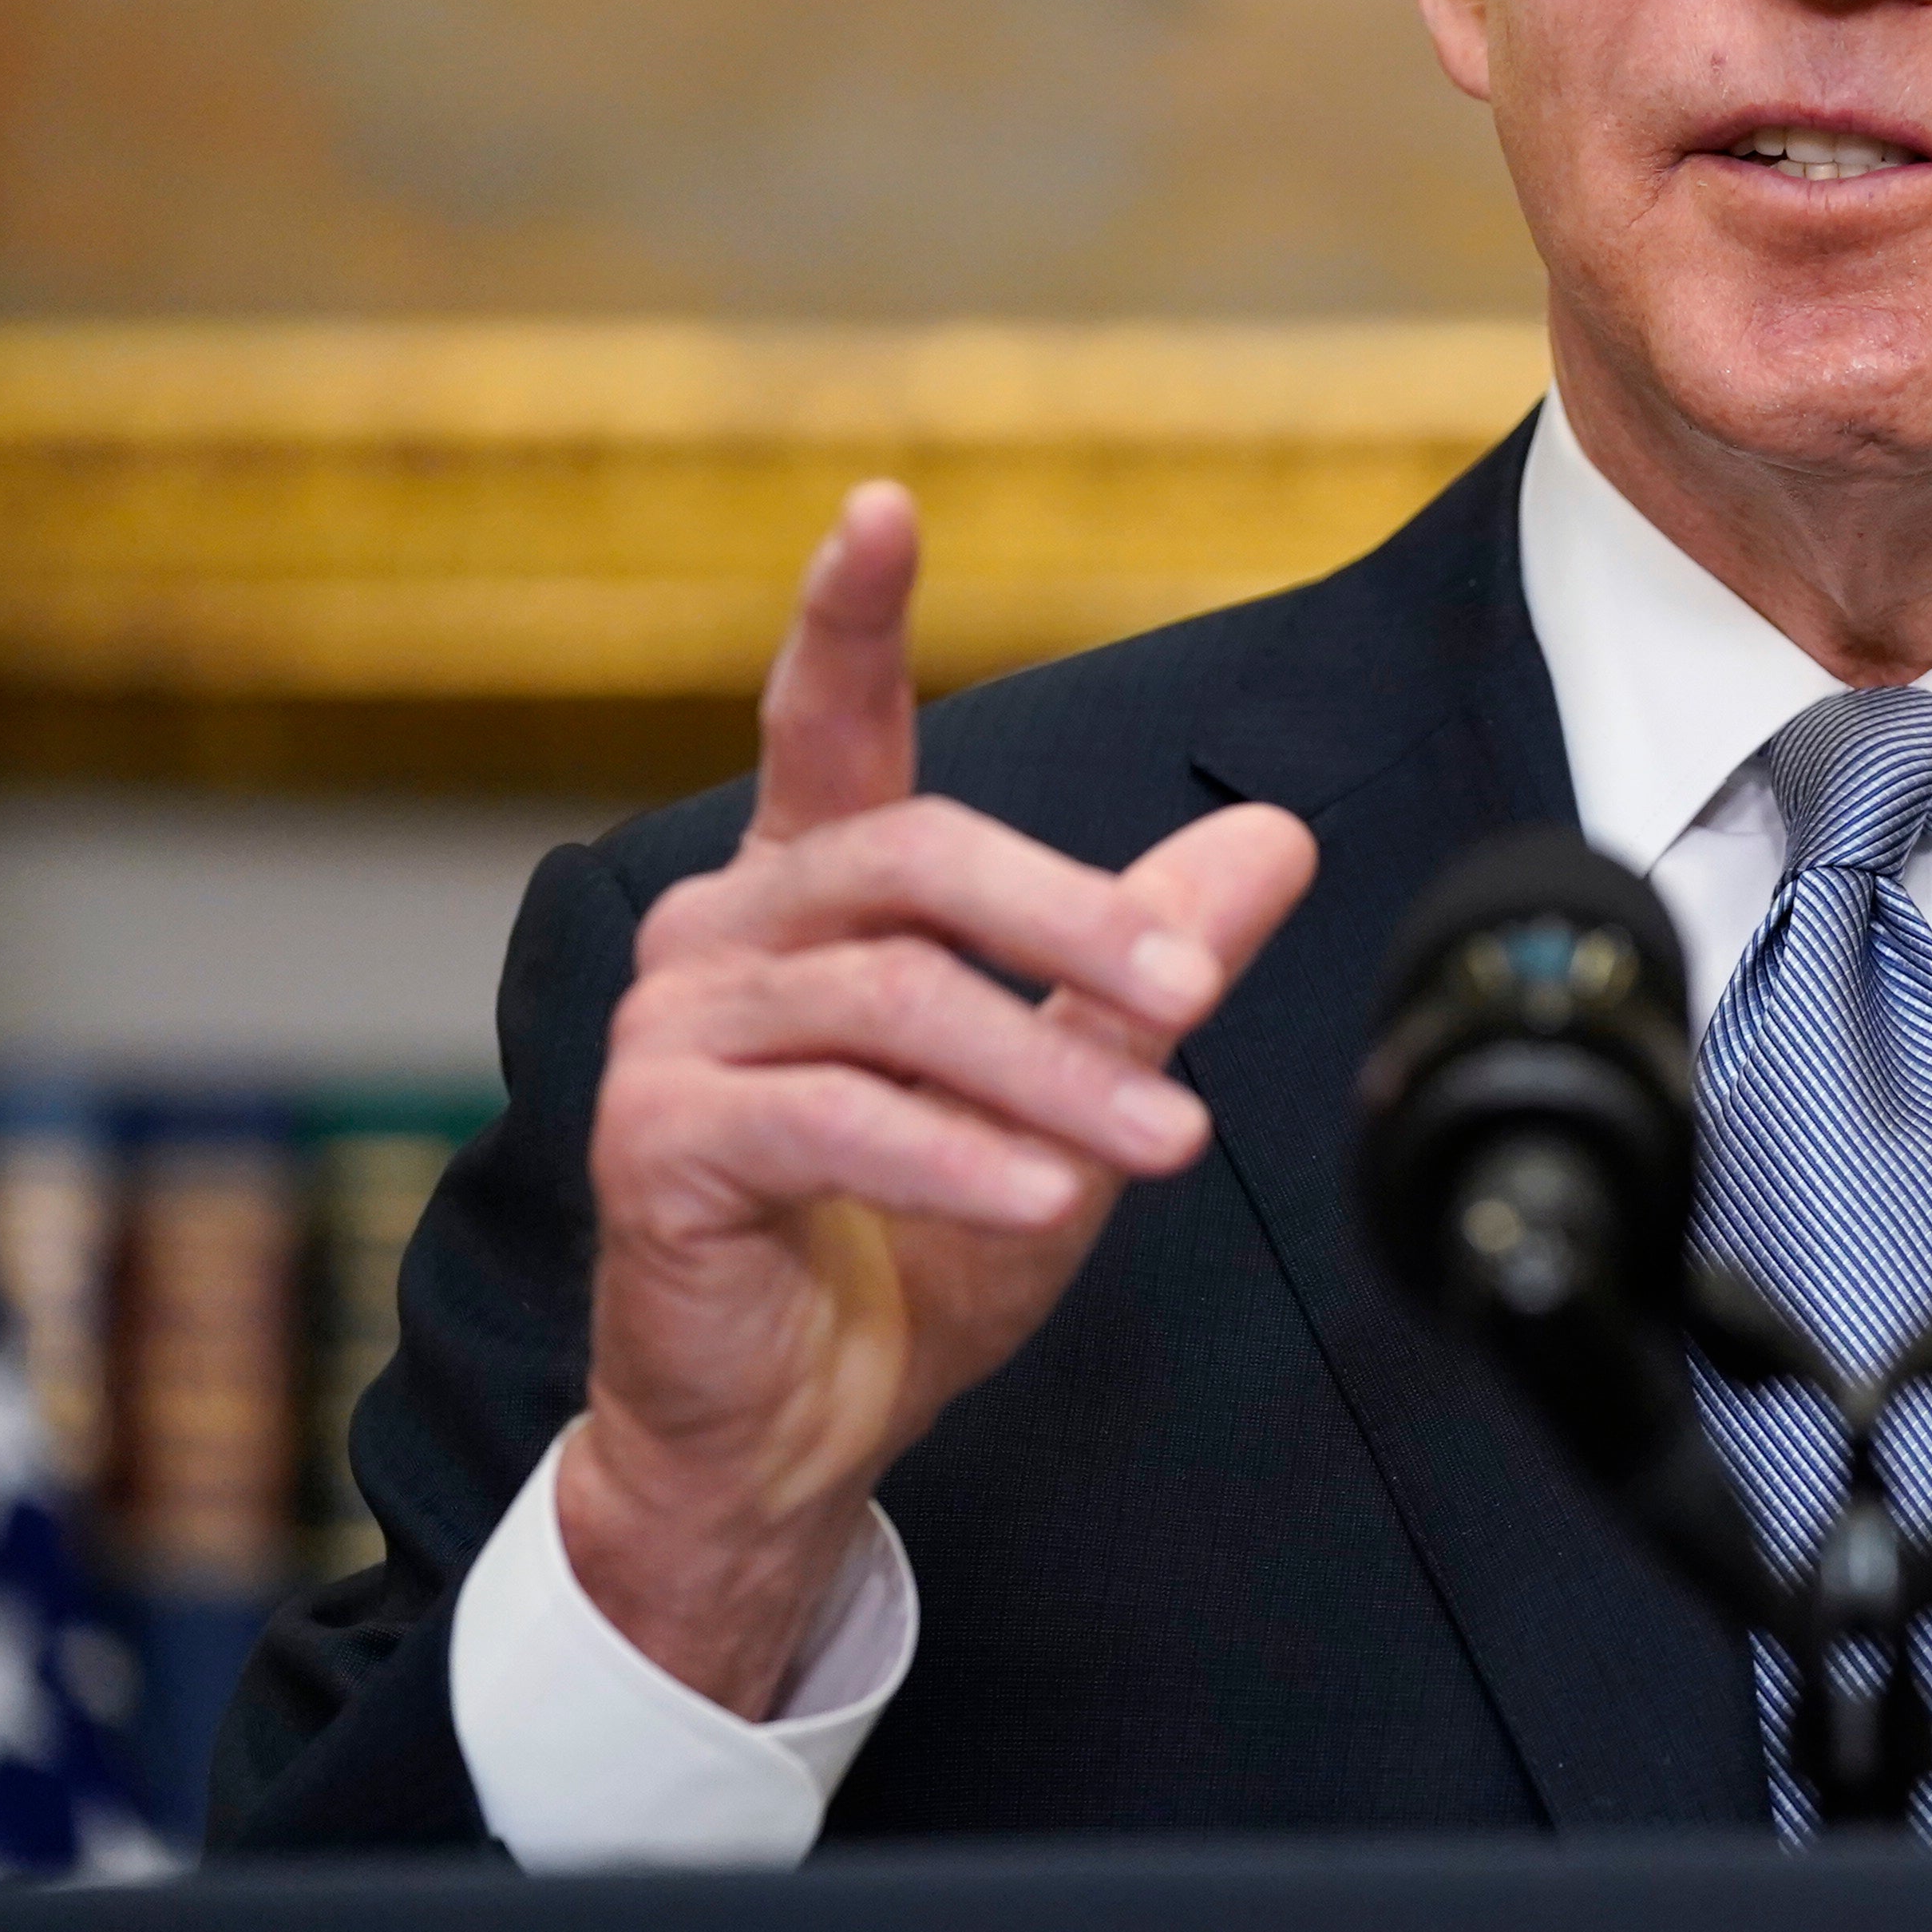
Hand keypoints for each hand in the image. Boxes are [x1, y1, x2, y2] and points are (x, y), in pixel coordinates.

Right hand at [561, 483, 1317, 1713]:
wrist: (791, 1426)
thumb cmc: (912, 1242)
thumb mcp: (1069, 1080)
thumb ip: (1145, 957)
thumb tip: (1279, 839)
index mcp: (808, 891)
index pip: (822, 722)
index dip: (846, 613)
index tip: (882, 505)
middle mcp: (721, 933)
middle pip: (910, 857)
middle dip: (1069, 919)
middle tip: (1196, 999)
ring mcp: (671, 1034)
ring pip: (890, 998)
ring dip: (1045, 1066)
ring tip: (1167, 1141)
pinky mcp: (652, 1142)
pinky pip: (831, 1119)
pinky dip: (956, 1152)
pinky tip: (1048, 1189)